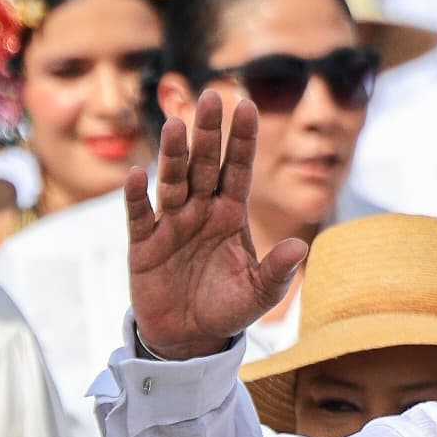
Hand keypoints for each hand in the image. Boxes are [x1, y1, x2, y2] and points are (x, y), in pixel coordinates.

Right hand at [126, 93, 307, 361]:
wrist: (189, 339)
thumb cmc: (227, 309)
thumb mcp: (260, 295)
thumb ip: (278, 271)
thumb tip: (299, 247)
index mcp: (231, 215)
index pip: (238, 169)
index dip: (242, 140)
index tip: (246, 106)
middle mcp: (202, 210)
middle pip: (206, 164)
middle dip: (208, 133)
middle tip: (210, 97)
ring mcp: (172, 223)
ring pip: (173, 180)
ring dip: (173, 154)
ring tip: (174, 125)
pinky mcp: (144, 243)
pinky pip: (140, 214)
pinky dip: (137, 196)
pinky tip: (137, 174)